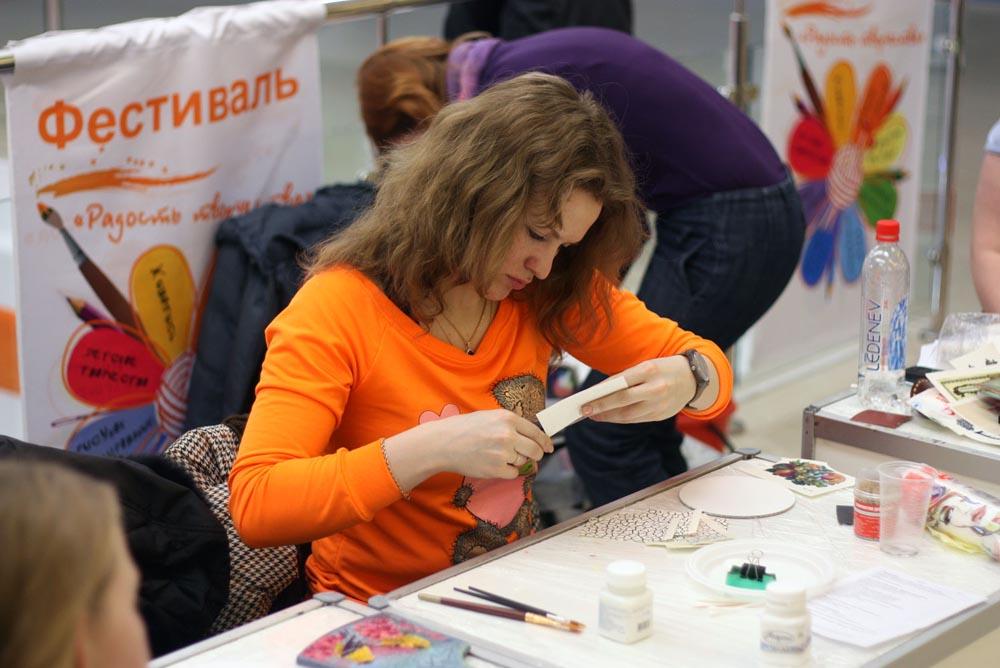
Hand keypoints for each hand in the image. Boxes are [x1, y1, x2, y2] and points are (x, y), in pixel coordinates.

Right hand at [384, 409, 552, 488]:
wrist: (444, 442)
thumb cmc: (465, 428)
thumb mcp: (490, 417)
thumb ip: (511, 426)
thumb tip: (533, 440)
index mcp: (508, 418)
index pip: (536, 432)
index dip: (545, 442)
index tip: (549, 447)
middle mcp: (508, 435)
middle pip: (535, 450)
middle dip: (535, 455)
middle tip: (530, 456)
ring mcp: (503, 453)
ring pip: (523, 462)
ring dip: (515, 462)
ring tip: (497, 455)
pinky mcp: (496, 469)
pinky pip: (512, 474)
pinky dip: (506, 472)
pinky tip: (492, 464)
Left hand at [581, 356, 694, 423]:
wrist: (694, 378)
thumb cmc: (664, 369)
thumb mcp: (648, 365)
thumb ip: (627, 377)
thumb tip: (601, 392)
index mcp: (650, 369)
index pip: (621, 382)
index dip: (602, 391)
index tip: (586, 396)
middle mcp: (656, 388)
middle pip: (623, 400)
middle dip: (601, 406)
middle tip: (584, 410)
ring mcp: (660, 404)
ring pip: (628, 414)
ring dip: (608, 416)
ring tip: (593, 415)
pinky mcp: (661, 415)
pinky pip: (636, 419)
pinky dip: (621, 418)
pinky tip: (609, 417)